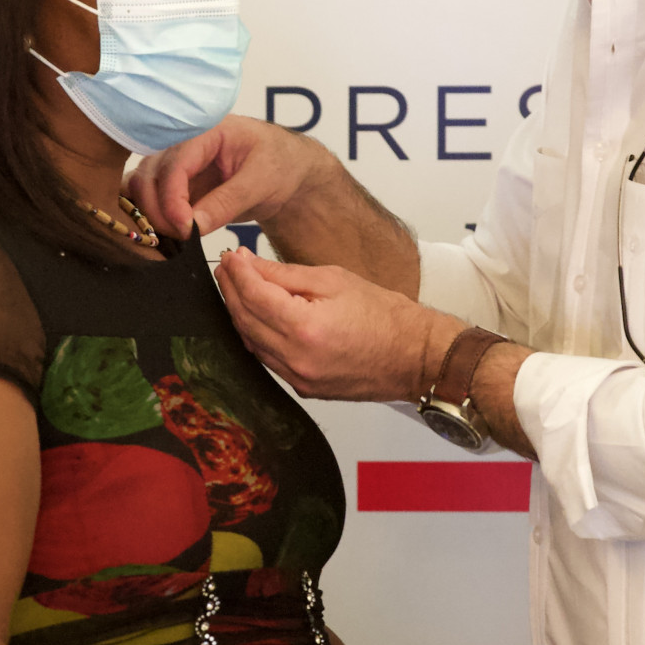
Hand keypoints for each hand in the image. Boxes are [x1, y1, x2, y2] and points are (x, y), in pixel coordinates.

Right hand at [128, 116, 331, 238]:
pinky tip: (163, 236)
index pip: (174, 163)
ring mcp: (175, 164)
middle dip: (157, 210)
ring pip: (141, 186)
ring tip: (171, 239)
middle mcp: (183, 144)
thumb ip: (227, 202)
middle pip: (149, 174)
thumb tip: (192, 227)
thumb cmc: (279, 164)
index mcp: (206, 131)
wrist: (287, 171)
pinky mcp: (175, 185)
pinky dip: (149, 216)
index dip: (172, 198)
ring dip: (148, 214)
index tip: (184, 229)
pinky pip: (150, 199)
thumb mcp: (261, 182)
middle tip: (179, 238)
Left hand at [212, 248, 461, 401]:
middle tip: (229, 268)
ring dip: (240, 314)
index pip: (253, 296)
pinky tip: (258, 316)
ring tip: (239, 287)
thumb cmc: (385, 314)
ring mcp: (299, 378)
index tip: (231, 256)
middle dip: (232, 291)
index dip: (237, 273)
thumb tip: (248, 264)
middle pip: (245, 321)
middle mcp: (296, 359)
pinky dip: (257, 336)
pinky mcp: (304, 388)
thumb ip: (285, 274)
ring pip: (251, 343)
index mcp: (304, 328)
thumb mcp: (333, 279)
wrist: (415, 355)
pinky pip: (268, 359)